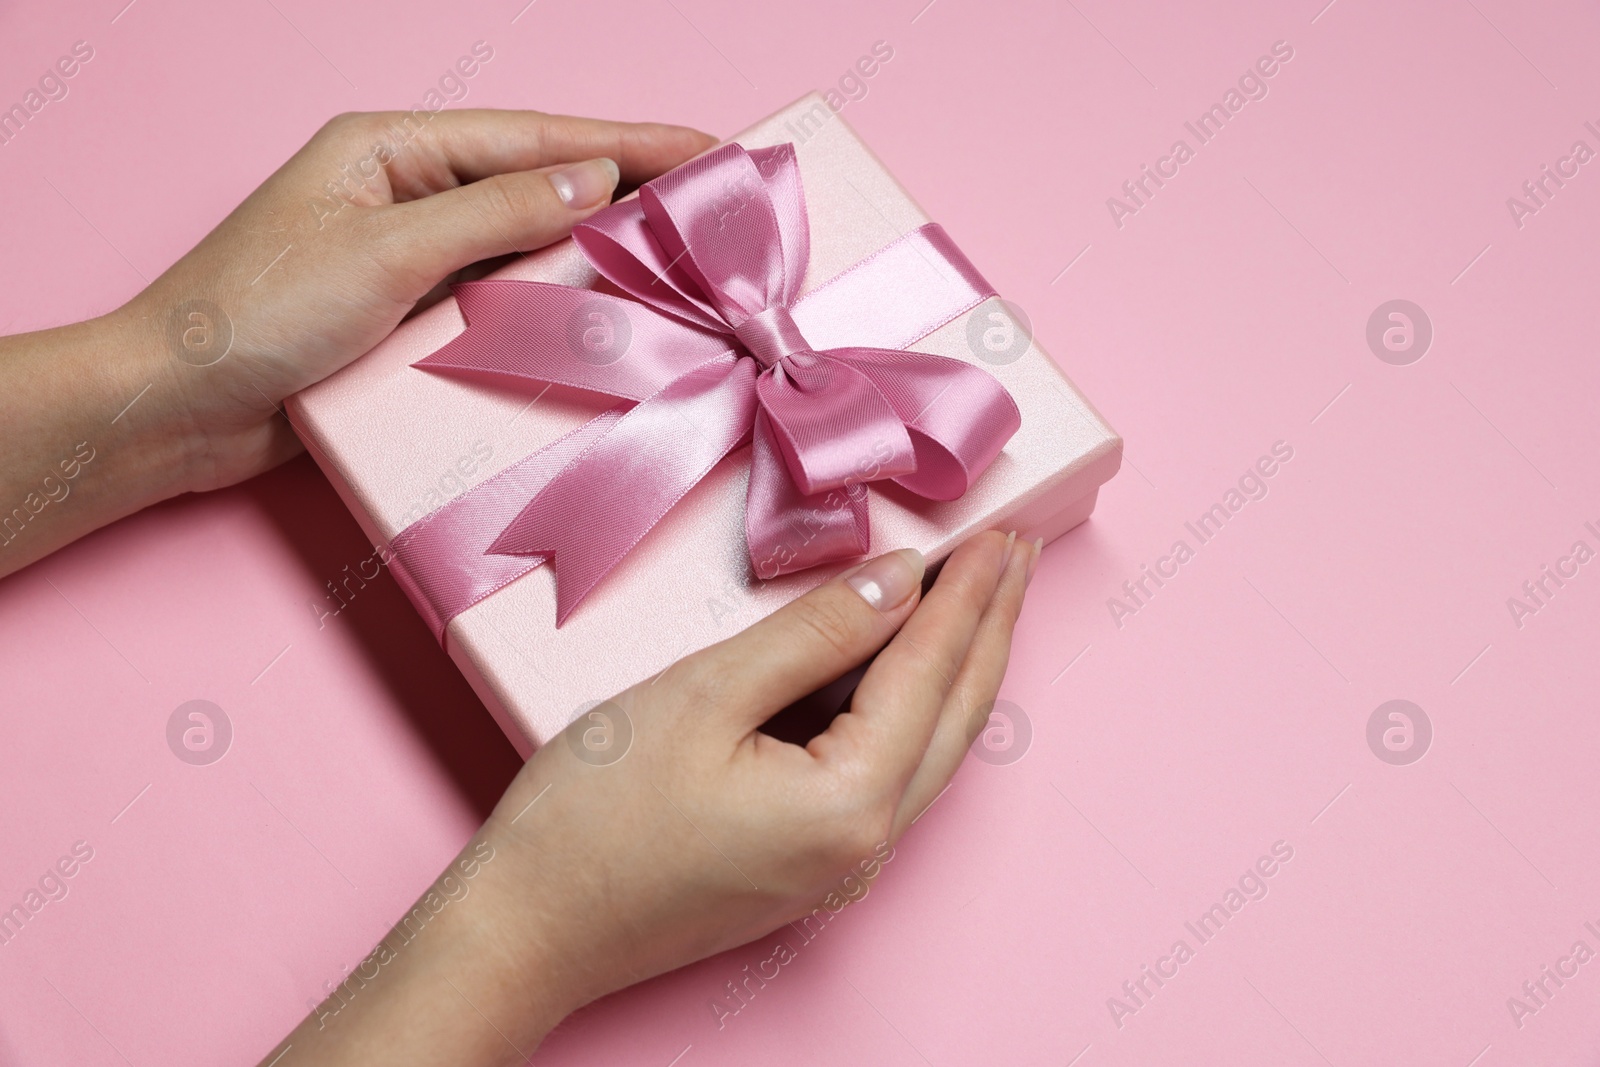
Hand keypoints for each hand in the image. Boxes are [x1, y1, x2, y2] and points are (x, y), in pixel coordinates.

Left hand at [125, 109, 715, 491]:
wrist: (176, 410)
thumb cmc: (254, 315)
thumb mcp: (384, 251)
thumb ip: (494, 213)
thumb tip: (595, 180)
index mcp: (391, 150)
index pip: (536, 139)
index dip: (628, 142)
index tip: (706, 149)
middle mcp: (406, 195)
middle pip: (539, 186)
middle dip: (625, 195)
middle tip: (712, 209)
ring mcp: (409, 259)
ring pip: (525, 248)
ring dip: (593, 257)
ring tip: (677, 265)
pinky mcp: (409, 320)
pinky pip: (499, 303)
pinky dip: (550, 310)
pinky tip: (600, 322)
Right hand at [269, 530, 1039, 1064]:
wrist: (524, 932)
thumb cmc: (592, 818)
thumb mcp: (703, 696)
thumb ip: (814, 635)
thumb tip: (898, 582)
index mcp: (850, 803)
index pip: (931, 672)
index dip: (968, 594)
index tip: (1001, 530)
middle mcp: (866, 848)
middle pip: (957, 717)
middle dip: (989, 628)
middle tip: (1018, 553)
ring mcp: (841, 869)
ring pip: (930, 750)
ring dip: (957, 667)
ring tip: (981, 599)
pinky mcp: (809, 870)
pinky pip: (889, 775)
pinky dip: (911, 710)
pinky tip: (904, 671)